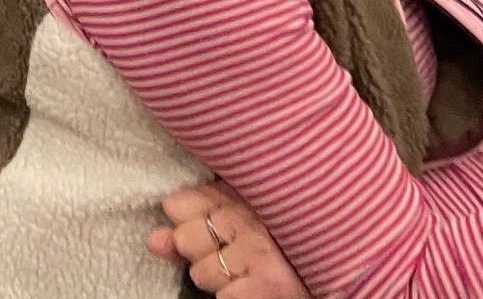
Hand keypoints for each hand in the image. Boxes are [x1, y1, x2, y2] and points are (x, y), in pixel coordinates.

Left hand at [149, 182, 306, 297]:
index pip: (177, 204)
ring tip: (248, 269)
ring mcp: (259, 252)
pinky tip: (256, 285)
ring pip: (201, 273)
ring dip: (219, 279)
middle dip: (200, 252)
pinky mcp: (269, 285)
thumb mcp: (236, 219)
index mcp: (240, 192)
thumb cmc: (275, 241)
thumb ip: (193, 221)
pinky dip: (236, 297)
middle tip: (232, 253)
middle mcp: (250, 218)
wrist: (328, 267)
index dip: (187, 220)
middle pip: (184, 239)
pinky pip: (224, 297)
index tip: (212, 226)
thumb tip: (154, 241)